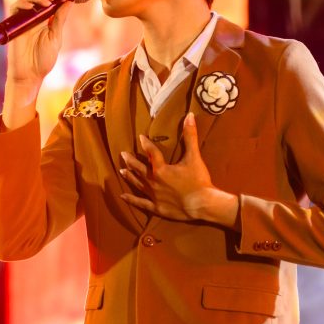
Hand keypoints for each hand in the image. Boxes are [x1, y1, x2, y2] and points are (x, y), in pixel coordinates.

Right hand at [5, 0, 73, 85]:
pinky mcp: (14, 24)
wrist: (29, 75)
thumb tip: (69, 2)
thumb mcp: (55, 37)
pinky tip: (32, 7)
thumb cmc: (43, 60)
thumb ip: (60, 19)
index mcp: (46, 17)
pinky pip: (16, 7)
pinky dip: (23, 3)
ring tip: (46, 1)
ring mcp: (23, 19)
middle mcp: (34, 15)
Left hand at [119, 113, 237, 226]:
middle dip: (131, 160)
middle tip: (123, 154)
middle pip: (139, 168)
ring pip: (137, 184)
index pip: (151, 152)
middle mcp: (153, 181)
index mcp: (160, 169)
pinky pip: (141, 203)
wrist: (202, 205)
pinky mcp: (156, 207)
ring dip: (130, 176)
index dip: (145, 144)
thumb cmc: (198, 180)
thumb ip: (190, 136)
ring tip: (122, 171)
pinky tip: (123, 196)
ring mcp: (153, 195)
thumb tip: (189, 115)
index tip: (140, 138)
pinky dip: (131, 199)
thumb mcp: (194, 157)